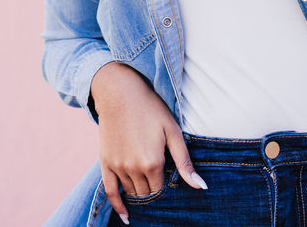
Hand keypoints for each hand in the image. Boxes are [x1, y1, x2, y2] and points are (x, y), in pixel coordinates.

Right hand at [90, 62, 207, 224]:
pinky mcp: (105, 163)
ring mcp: (118, 167)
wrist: (120, 93)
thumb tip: (200, 187)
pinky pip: (110, 192)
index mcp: (153, 163)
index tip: (168, 178)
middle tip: (158, 180)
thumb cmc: (151, 109)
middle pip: (147, 193)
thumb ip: (185, 162)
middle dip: (154, 190)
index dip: (166, 186)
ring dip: (140, 193)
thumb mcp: (173, 132)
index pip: (161, 189)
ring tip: (147, 187)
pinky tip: (126, 216)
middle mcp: (134, 169)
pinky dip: (118, 205)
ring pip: (132, 193)